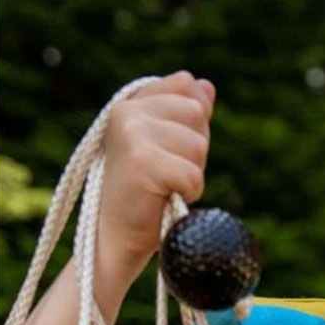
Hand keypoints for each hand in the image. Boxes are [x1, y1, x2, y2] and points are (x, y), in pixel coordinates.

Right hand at [97, 71, 215, 276]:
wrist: (116, 238)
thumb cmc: (143, 196)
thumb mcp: (165, 147)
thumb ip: (185, 116)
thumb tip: (207, 86)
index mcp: (132, 102)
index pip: (188, 86)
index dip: (193, 123)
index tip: (169, 150)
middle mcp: (128, 111)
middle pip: (197, 114)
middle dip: (194, 151)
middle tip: (166, 174)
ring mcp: (132, 133)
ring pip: (198, 145)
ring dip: (192, 173)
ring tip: (165, 187)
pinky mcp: (142, 161)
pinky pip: (193, 172)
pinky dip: (189, 191)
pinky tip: (167, 198)